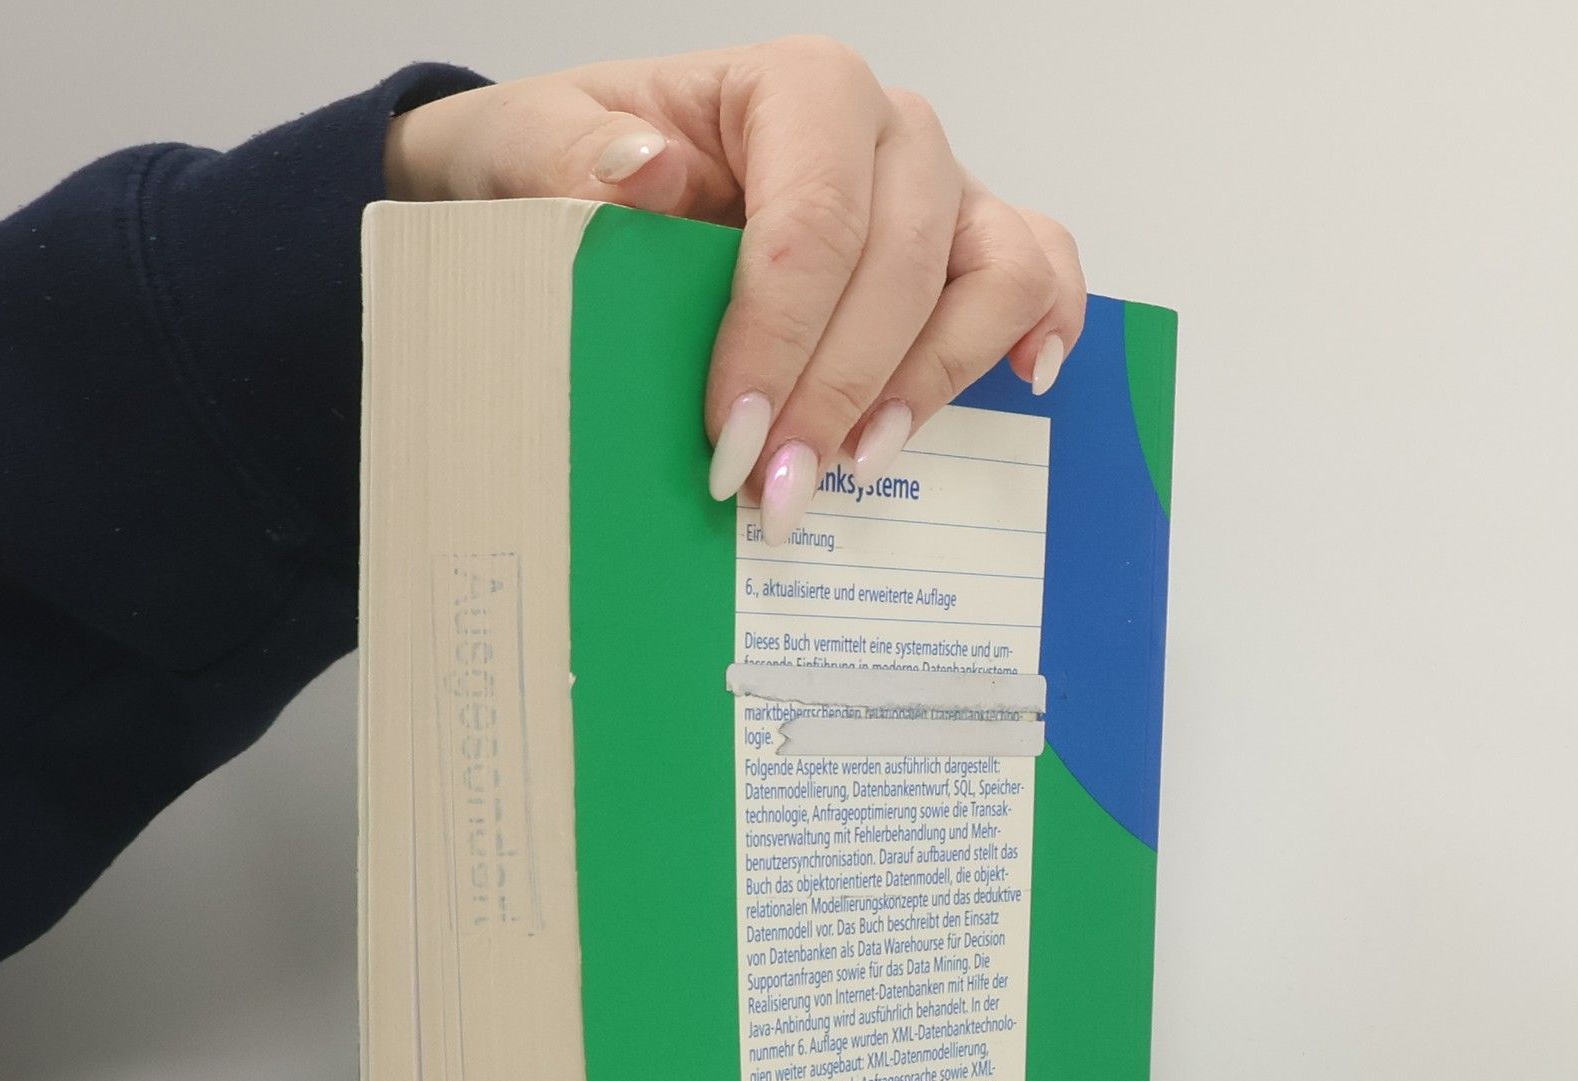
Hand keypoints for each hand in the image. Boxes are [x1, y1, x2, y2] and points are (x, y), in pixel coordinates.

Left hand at [384, 38, 1084, 542]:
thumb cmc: (581, 167)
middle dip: (838, 393)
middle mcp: (888, 132)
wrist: (604, 178)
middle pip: (901, 267)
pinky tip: (1021, 386)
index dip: (779, 341)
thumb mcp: (533, 148)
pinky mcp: (969, 245)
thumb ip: (572, 154)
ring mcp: (941, 189)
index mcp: (798, 91)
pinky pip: (1038, 271)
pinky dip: (1044, 326)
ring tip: (859, 463)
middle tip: (775, 492)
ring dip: (933, 382)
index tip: (731, 440)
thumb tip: (642, 174)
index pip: (812, 223)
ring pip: (992, 274)